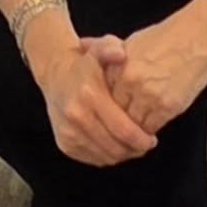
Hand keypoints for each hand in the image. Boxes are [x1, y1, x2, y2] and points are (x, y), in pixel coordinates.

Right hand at [34, 36, 158, 167]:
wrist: (54, 73)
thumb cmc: (84, 65)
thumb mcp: (98, 49)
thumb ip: (111, 48)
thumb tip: (121, 53)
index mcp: (89, 95)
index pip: (124, 130)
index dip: (143, 139)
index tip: (152, 138)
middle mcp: (76, 116)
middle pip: (116, 148)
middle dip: (135, 149)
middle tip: (144, 143)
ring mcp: (68, 132)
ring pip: (106, 157)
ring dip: (123, 154)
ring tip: (130, 144)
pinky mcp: (64, 143)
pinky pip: (94, 159)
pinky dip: (107, 156)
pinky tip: (113, 144)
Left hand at [85, 2, 206, 135]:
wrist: (195, 39)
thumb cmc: (164, 38)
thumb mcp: (130, 41)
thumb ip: (106, 51)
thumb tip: (82, 45)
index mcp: (117, 64)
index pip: (102, 93)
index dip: (103, 104)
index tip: (104, 110)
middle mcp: (129, 80)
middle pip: (114, 110)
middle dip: (115, 119)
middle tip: (116, 128)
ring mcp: (148, 94)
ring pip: (132, 123)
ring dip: (132, 129)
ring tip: (132, 133)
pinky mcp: (167, 106)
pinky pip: (151, 127)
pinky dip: (149, 131)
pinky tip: (148, 130)